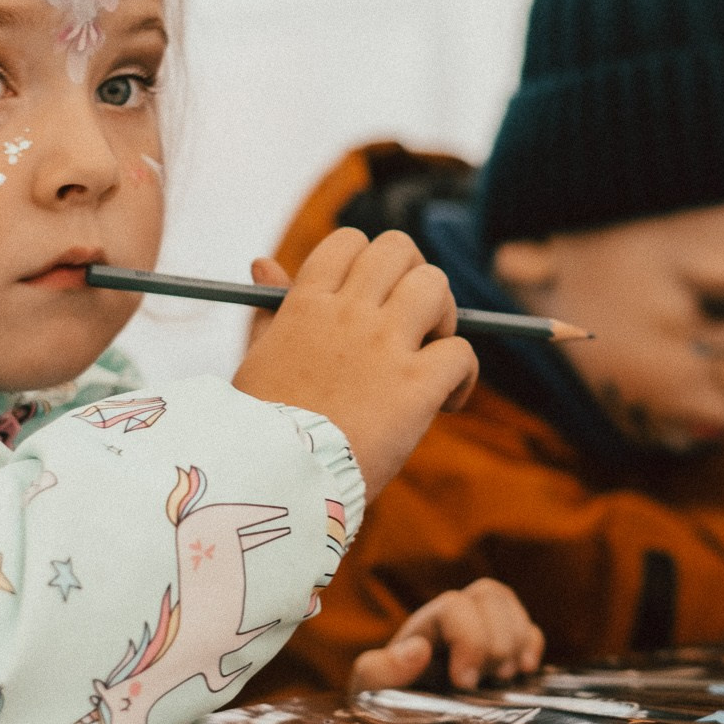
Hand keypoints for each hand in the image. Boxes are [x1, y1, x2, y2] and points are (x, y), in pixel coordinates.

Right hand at [233, 232, 476, 491]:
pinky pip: (463, 353)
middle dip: (415, 277)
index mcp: (305, 304)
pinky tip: (447, 403)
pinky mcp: (415, 386)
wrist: (272, 480)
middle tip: (416, 322)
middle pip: (399, 250)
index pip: (349, 243)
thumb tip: (264, 262)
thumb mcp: (259, 357)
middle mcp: (347, 313)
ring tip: (432, 357)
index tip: (374, 299)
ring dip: (445, 317)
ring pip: (436, 287)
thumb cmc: (260, 428)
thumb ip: (272, 308)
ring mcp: (383, 346)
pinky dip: (464, 376)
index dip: (371, 263)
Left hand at [347, 580, 545, 692]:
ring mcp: (480, 630)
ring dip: (516, 640)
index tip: (465, 682)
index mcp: (423, 627)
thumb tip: (417, 650)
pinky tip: (524, 671)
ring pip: (507, 603)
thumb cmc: (386, 707)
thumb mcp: (372, 694)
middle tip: (491, 679)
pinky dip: (531, 645)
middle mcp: (453, 620)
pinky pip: (528, 626)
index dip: (469, 639)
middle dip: (496, 640)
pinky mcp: (504, 648)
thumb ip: (379, 671)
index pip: (454, 607)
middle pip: (488, 594)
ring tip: (503, 677)